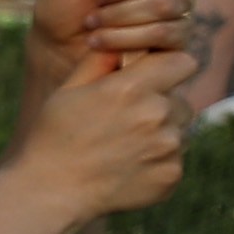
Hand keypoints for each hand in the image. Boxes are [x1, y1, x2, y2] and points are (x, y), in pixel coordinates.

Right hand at [12, 45, 189, 223]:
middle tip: (124, 121)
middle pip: (181, 99)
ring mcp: (168, 149)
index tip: (153, 77)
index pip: (182, 62)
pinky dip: (156, 162)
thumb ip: (102, 60)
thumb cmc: (54, 135)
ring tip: (122, 146)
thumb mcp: (69, 89)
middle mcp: (157, 115)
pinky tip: (124, 167)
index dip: (169, 67)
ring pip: (178, 130)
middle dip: (160, 104)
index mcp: (132, 88)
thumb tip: (124, 42)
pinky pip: (174, 160)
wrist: (50, 191)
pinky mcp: (171, 176)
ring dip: (159, 133)